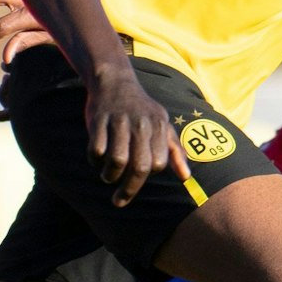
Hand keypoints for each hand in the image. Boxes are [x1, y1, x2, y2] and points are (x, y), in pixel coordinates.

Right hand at [86, 66, 186, 205]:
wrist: (115, 81)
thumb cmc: (142, 109)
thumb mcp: (163, 124)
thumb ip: (175, 151)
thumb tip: (186, 178)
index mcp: (158, 126)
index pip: (157, 164)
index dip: (148, 174)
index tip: (137, 177)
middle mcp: (141, 124)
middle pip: (139, 166)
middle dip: (129, 189)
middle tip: (120, 200)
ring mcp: (119, 121)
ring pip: (117, 160)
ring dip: (110, 175)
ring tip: (108, 177)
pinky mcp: (99, 120)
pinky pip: (97, 149)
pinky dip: (95, 160)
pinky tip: (97, 159)